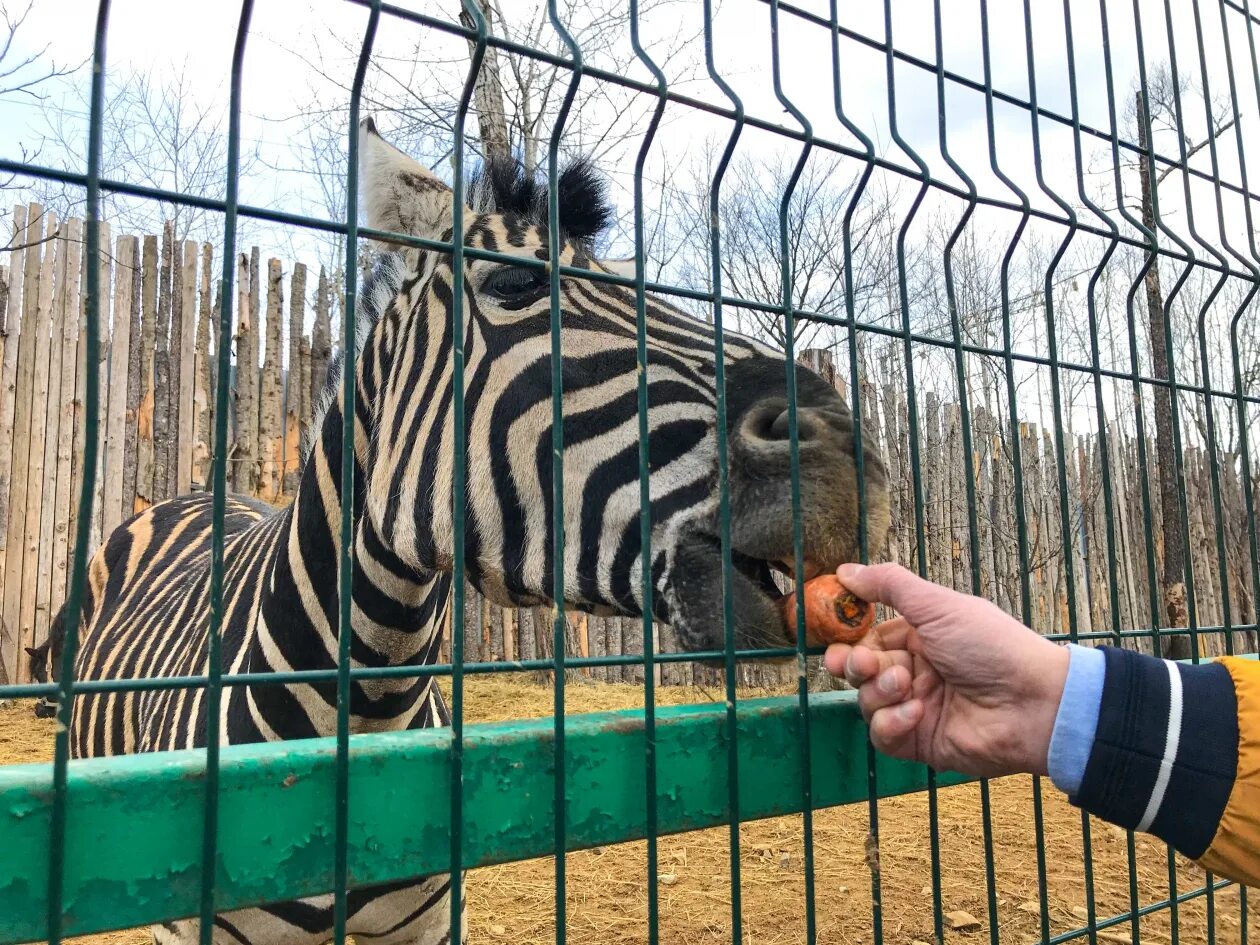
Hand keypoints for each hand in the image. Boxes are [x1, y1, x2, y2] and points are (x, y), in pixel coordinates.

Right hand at [823, 562, 1069, 778]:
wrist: (1033, 703)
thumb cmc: (991, 646)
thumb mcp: (939, 606)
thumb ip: (890, 585)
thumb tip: (845, 570)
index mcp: (918, 639)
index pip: (866, 638)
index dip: (847, 639)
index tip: (832, 636)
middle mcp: (914, 672)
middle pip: (859, 671)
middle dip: (853, 666)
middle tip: (863, 665)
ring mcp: (915, 708)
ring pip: (867, 702)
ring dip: (880, 691)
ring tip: (907, 686)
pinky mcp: (918, 743)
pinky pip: (883, 735)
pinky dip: (892, 723)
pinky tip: (916, 712)